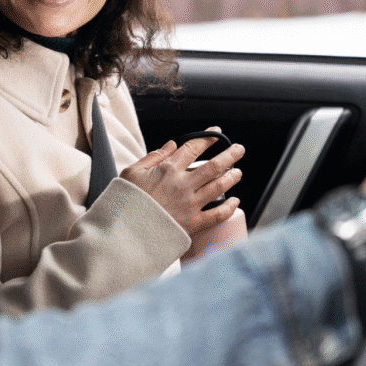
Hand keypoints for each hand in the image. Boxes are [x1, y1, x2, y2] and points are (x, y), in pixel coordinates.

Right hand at [120, 128, 245, 236]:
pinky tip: (235, 201)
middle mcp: (183, 185)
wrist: (126, 232)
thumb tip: (171, 145)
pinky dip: (229, 207)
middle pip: (214, 166)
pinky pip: (217, 214)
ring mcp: (190, 204)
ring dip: (232, 178)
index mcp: (168, 170)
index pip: (194, 148)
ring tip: (238, 172)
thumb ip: (153, 156)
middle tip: (239, 149)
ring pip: (219, 187)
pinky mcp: (193, 224)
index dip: (207, 138)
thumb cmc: (126, 201)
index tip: (217, 133)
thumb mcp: (131, 172)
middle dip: (230, 155)